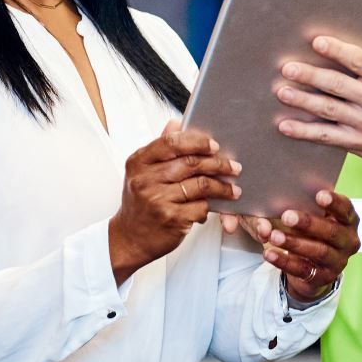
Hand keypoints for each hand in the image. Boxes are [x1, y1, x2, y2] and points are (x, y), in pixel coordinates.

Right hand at [109, 122, 241, 283]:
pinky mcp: (171, 219)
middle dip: (218, 164)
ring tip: (233, 189)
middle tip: (233, 167)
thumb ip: (161, 148)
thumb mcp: (141, 172)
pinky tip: (212, 207)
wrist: (128, 238)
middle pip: (191, 163)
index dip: (197, 142)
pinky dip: (210, 207)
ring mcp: (158, 200)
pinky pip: (201, 207)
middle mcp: (145, 179)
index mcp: (139, 162)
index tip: (214, 146)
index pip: (172, 142)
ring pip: (201, 185)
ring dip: (222, 187)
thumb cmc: (139, 202)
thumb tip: (176, 123)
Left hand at [245, 190, 359, 301]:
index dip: (334, 203)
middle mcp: (349, 241)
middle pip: (331, 232)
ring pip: (318, 251)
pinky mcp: (324, 277)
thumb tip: (279, 204)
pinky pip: (303, 269)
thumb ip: (303, 209)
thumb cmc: (313, 231)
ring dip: (294, 243)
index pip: (346, 209)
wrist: (315, 266)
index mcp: (349, 221)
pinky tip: (270, 253)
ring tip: (274, 236)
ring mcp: (338, 261)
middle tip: (286, 216)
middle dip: (308, 223)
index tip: (319, 195)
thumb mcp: (314, 218)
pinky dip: (284, 261)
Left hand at [275, 34, 361, 168]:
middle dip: (311, 75)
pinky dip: (304, 132)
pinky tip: (286, 125)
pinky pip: (327, 136)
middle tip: (288, 68)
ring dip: (303, 101)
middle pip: (338, 85)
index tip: (316, 42)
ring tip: (282, 92)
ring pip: (329, 110)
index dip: (337, 51)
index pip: (360, 62)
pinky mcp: (357, 142)